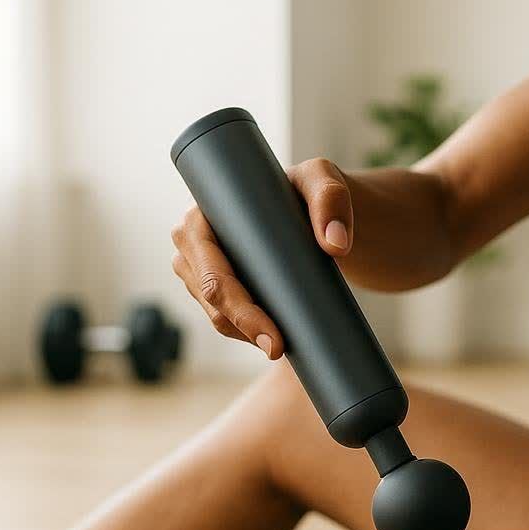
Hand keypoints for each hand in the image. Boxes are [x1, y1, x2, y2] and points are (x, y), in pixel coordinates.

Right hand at [170, 158, 354, 357]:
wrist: (319, 209)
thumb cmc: (312, 188)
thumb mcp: (324, 180)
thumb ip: (331, 199)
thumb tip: (335, 243)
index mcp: (204, 212)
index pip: (211, 269)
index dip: (236, 305)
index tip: (271, 333)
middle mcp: (194, 240)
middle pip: (210, 297)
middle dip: (242, 327)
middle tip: (280, 349)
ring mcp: (202, 266)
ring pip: (215, 312)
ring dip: (243, 333)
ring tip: (281, 346)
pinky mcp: (219, 284)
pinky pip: (223, 315)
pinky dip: (243, 331)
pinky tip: (270, 340)